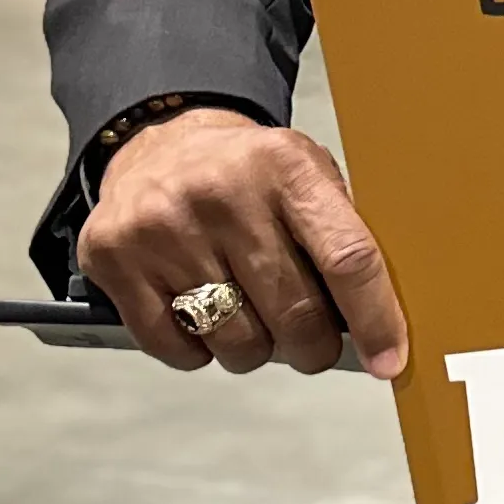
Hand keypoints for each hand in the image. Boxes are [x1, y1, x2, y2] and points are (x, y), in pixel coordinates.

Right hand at [79, 109, 406, 381]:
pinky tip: (203, 315)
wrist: (158, 142)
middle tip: (310, 341)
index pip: (347, 258)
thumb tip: (381, 328)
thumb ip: (342, 236)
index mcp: (285, 167)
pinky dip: (201, 350)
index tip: (388, 361)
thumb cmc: (249, 174)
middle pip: (295, 314)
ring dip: (256, 350)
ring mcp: (163, 228)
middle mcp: (222, 194)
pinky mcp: (115, 258)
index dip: (374, 320)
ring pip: (238, 343)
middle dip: (313, 347)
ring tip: (250, 314)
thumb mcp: (306, 175)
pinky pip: (177, 349)